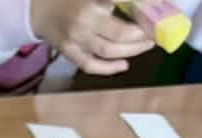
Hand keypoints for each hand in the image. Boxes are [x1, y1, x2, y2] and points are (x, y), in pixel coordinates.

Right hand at [30, 0, 151, 71]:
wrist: (41, 8)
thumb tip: (149, 3)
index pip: (123, 2)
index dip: (145, 5)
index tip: (159, 10)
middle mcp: (84, 20)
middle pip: (119, 33)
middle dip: (142, 35)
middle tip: (156, 32)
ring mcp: (75, 39)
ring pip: (108, 51)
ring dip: (132, 50)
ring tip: (146, 45)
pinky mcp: (69, 52)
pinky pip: (90, 65)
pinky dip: (109, 68)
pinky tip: (124, 64)